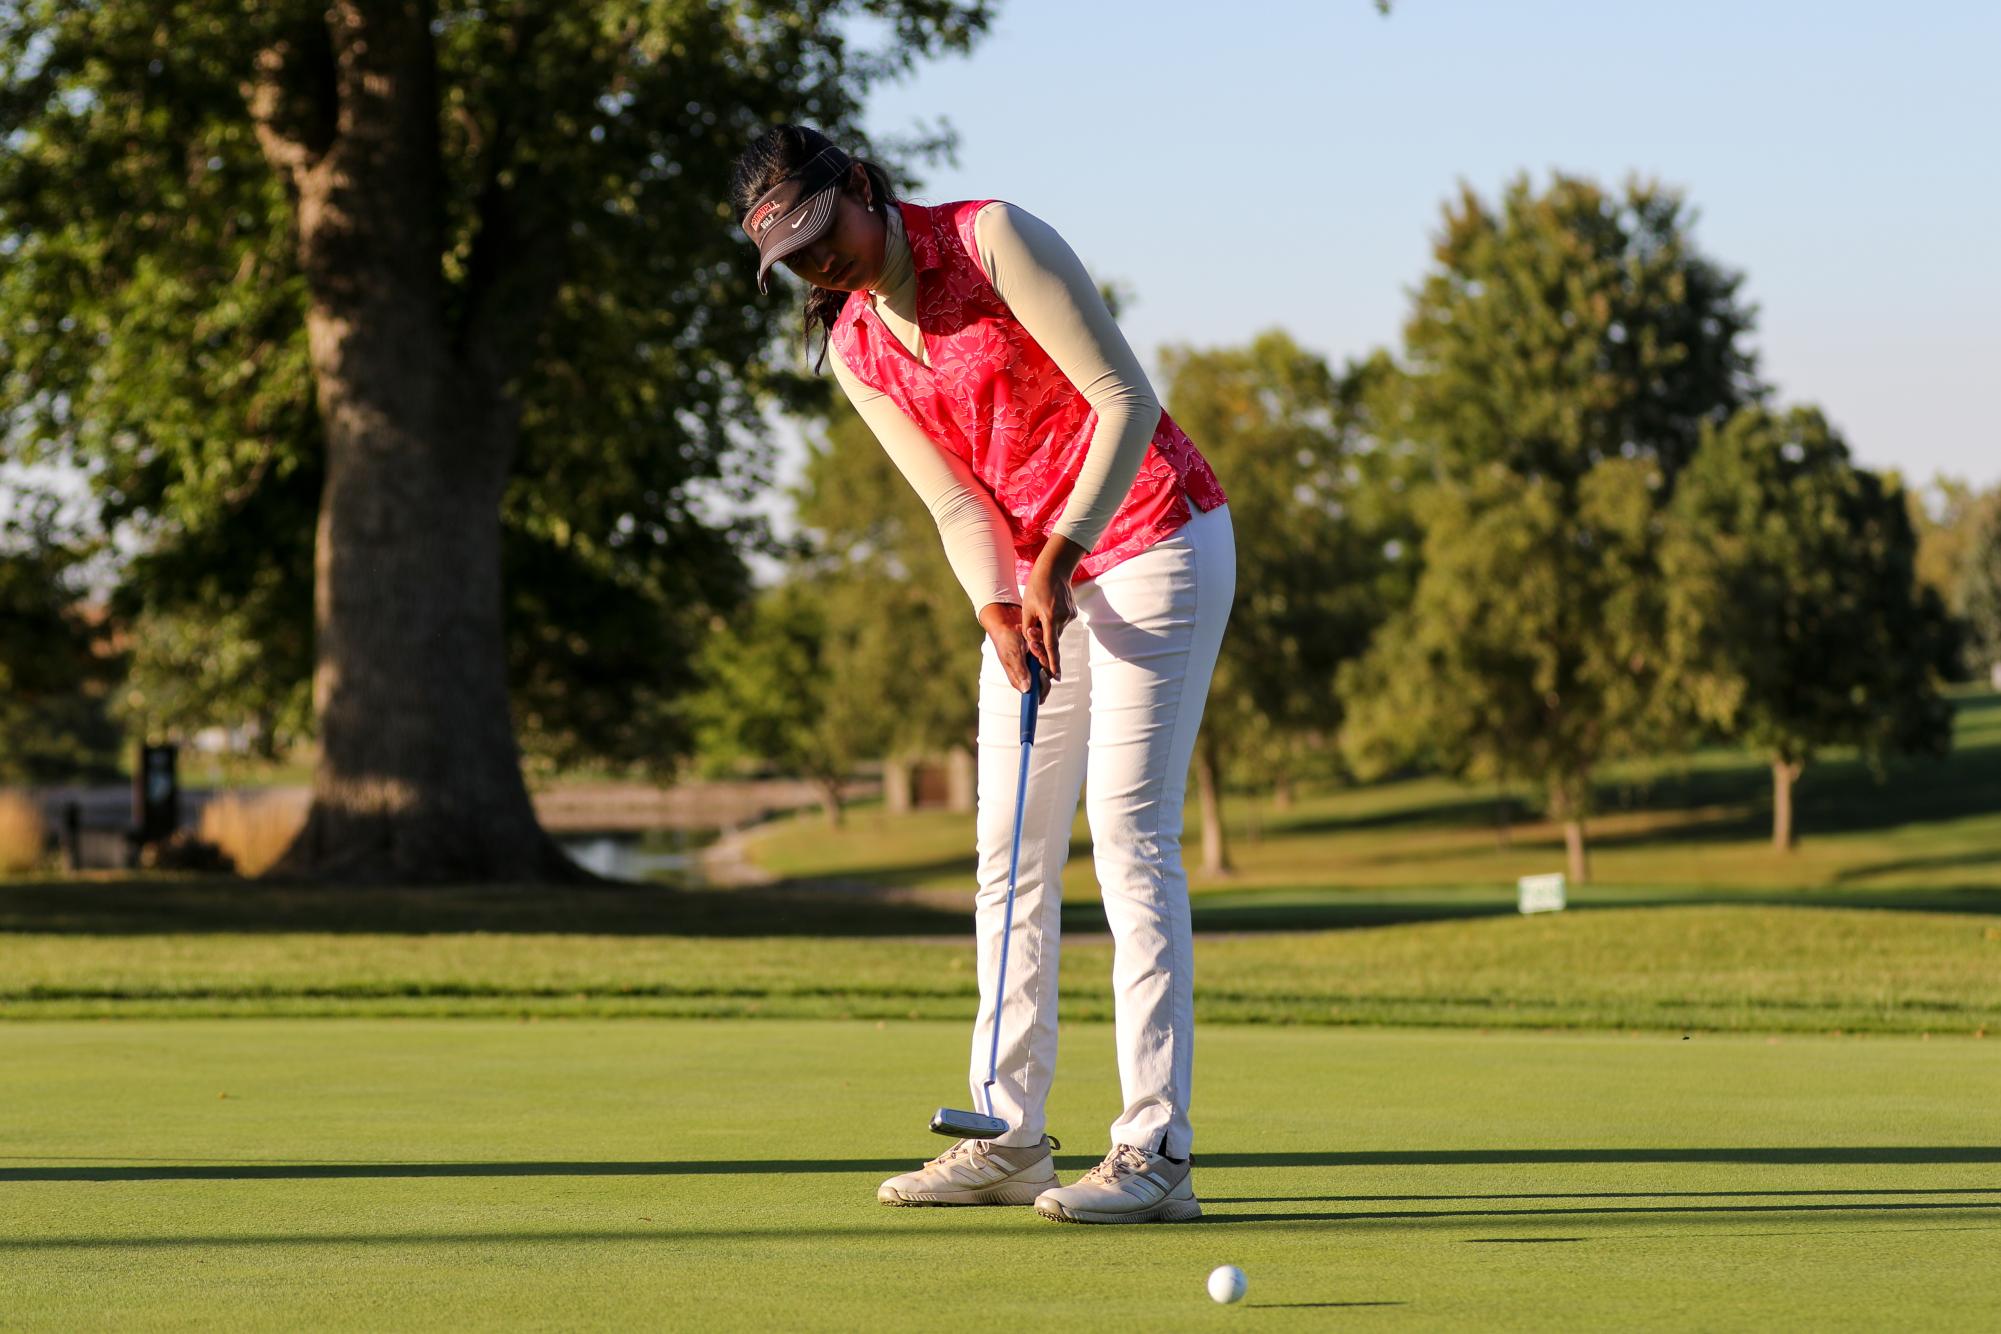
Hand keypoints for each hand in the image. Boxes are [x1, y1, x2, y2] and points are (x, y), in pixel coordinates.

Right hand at [978, 603, 1051, 703]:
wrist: (1007, 621)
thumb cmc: (1005, 639)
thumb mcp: (1012, 655)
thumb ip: (1020, 671)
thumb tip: (1026, 689)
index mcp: (1020, 679)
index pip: (1037, 693)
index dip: (1042, 686)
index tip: (1041, 670)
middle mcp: (1028, 674)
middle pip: (1046, 678)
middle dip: (1042, 662)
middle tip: (1033, 647)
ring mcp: (1035, 664)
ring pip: (1049, 665)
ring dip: (1041, 651)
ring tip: (1031, 639)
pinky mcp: (1040, 655)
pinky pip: (1049, 654)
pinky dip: (1043, 645)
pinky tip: (1034, 636)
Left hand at [1022, 532, 1086, 682]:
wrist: (1055, 568)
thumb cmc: (1037, 586)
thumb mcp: (1027, 607)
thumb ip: (1029, 627)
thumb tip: (1032, 643)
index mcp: (1049, 617)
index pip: (1051, 645)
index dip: (1052, 662)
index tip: (1056, 676)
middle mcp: (1063, 618)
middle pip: (1052, 640)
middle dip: (1044, 645)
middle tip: (1037, 644)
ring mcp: (1070, 615)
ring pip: (1056, 632)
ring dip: (1047, 631)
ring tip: (1040, 612)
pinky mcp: (1073, 612)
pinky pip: (1061, 624)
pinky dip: (1054, 623)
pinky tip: (1050, 608)